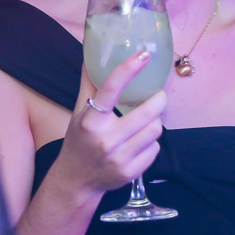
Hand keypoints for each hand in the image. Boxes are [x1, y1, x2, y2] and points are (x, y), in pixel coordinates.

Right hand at [53, 51, 166, 198]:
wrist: (75, 180)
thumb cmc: (79, 141)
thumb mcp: (79, 113)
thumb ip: (89, 86)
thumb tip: (92, 57)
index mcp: (91, 120)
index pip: (111, 88)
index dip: (129, 68)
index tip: (144, 54)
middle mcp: (105, 139)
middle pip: (149, 112)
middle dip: (159, 101)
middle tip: (158, 97)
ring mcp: (119, 158)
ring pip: (156, 129)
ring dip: (155, 122)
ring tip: (146, 122)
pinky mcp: (131, 173)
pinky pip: (155, 149)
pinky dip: (151, 143)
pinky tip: (139, 143)